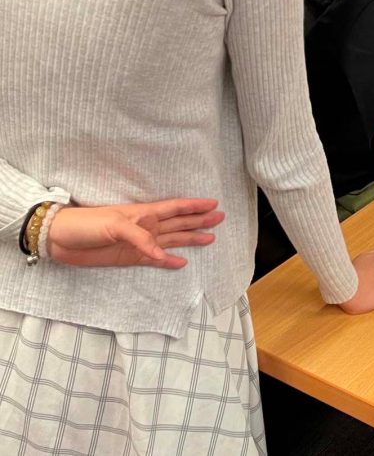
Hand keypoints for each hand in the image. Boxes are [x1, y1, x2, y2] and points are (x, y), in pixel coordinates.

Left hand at [47, 198, 223, 268]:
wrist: (61, 239)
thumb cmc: (87, 224)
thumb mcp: (114, 225)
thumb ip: (140, 236)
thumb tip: (163, 254)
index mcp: (143, 213)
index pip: (175, 208)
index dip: (194, 206)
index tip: (213, 203)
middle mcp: (146, 227)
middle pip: (178, 223)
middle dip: (199, 221)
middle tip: (220, 218)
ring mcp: (139, 243)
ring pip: (172, 240)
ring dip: (190, 238)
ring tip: (209, 238)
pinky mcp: (130, 258)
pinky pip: (155, 259)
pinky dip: (169, 261)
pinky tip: (182, 262)